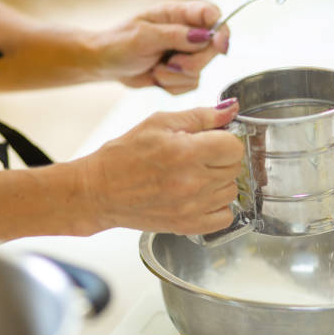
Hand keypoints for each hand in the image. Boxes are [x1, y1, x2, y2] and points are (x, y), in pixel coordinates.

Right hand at [80, 99, 242, 234]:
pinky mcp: (189, 226)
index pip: (234, 146)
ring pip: (232, 191)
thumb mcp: (160, 123)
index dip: (226, 140)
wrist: (99, 190)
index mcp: (186, 152)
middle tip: (199, 157)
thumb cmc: (124, 155)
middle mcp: (193, 182)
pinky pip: (225, 217)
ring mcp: (193, 207)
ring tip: (196, 176)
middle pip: (235, 168)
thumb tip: (231, 108)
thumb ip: (201, 116)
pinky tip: (200, 197)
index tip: (214, 141)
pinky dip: (218, 207)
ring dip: (220, 182)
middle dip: (221, 159)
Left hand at [94, 1, 229, 94]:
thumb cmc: (118, 44)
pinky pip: (192, 84)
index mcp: (177, 14)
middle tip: (171, 62)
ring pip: (201, 70)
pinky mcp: (183, 72)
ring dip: (177, 76)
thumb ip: (174, 35)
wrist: (106, 65)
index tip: (217, 44)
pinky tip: (157, 77)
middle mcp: (186, 32)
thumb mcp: (143, 37)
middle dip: (193, 61)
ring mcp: (186, 53)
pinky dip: (174, 86)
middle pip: (212, 48)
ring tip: (156, 69)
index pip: (211, 15)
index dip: (220, 29)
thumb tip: (203, 37)